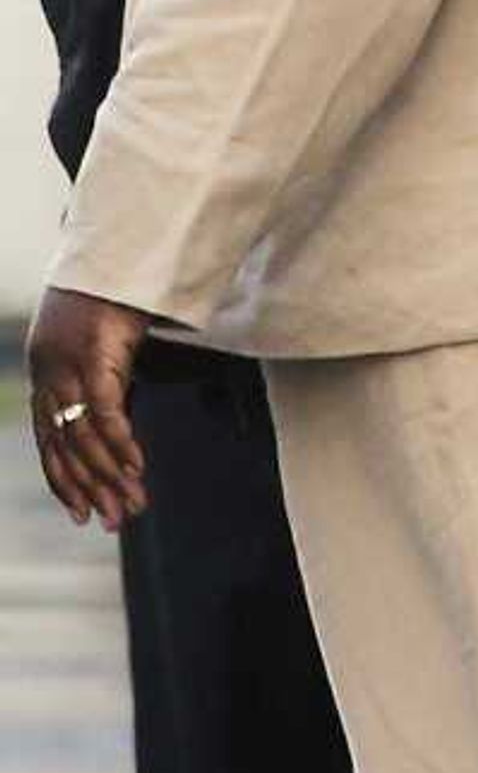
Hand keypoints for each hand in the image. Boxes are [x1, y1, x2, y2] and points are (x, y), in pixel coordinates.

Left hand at [28, 287, 150, 529]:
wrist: (119, 248)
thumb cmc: (118, 288)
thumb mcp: (104, 336)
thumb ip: (105, 370)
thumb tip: (120, 401)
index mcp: (47, 372)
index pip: (49, 440)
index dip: (63, 479)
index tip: (80, 512)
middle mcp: (49, 374)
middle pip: (65, 447)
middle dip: (89, 490)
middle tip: (110, 524)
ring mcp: (68, 366)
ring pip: (83, 437)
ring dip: (110, 476)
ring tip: (131, 506)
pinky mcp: (94, 356)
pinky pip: (105, 413)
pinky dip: (120, 444)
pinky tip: (137, 469)